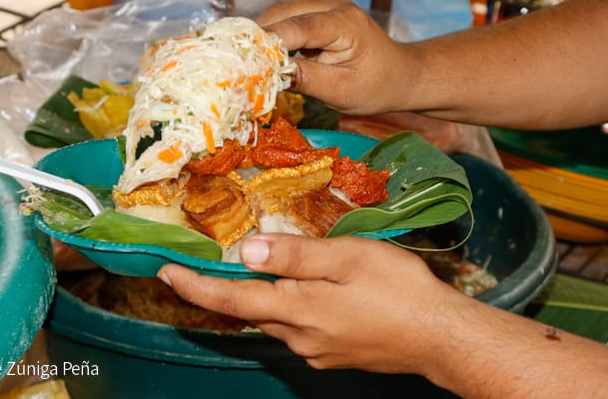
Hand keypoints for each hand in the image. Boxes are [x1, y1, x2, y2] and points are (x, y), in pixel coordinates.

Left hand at [157, 233, 462, 373]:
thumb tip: (247, 253)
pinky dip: (291, 306)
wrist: (441, 338)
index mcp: (299, 309)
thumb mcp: (349, 258)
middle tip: (215, 259)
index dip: (195, 286)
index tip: (165, 271)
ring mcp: (317, 351)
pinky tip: (313, 290)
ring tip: (269, 267)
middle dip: (230, 288)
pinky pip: (299, 328)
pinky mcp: (334, 355)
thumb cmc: (401, 290)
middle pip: (251, 310)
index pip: (231, 300)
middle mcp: (300, 337)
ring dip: (264, 296)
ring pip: (276, 318)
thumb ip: (296, 256)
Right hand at [258, 0, 411, 115]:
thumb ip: (305, 79)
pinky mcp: (320, 14)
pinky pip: (288, 20)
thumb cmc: (377, 86)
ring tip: (251, 62)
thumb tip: (269, 74)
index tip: (244, 60)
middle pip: (282, 13)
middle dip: (259, 38)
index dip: (267, 42)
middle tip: (240, 64)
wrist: (401, 75)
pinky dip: (274, 37)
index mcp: (344, 23)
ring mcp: (326, 6)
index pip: (297, 27)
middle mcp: (334, 6)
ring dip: (264, 37)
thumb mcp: (341, 91)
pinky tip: (267, 58)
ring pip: (281, 14)